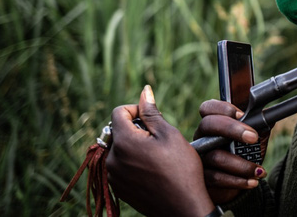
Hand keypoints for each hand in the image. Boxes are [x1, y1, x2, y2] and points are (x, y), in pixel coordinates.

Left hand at [106, 86, 214, 216]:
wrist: (183, 207)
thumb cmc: (181, 169)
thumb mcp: (169, 134)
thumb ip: (151, 112)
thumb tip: (144, 91)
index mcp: (124, 142)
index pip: (118, 112)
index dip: (136, 110)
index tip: (153, 119)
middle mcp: (112, 159)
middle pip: (117, 130)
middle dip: (135, 128)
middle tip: (159, 139)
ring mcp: (114, 176)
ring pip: (119, 148)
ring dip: (134, 145)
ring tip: (157, 156)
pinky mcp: (118, 188)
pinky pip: (121, 165)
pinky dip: (133, 161)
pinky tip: (153, 169)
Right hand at [194, 100, 267, 204]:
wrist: (237, 183)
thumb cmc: (244, 155)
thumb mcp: (252, 138)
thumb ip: (259, 124)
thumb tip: (271, 115)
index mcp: (213, 124)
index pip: (208, 108)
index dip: (223, 108)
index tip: (242, 115)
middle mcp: (202, 138)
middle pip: (208, 124)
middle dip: (232, 129)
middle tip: (253, 137)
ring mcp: (199, 157)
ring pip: (215, 156)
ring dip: (241, 164)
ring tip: (258, 171)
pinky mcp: (201, 177)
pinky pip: (216, 178)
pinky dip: (237, 181)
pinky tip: (252, 182)